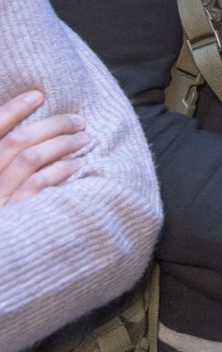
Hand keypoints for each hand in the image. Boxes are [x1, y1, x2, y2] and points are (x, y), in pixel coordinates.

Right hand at [0, 91, 87, 206]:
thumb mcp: (3, 179)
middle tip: (77, 120)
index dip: (13, 109)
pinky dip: (60, 169)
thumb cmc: (5, 204)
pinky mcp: (13, 212)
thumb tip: (30, 133)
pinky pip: (39, 184)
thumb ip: (7, 155)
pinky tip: (77, 164)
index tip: (38, 95)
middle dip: (51, 126)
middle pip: (17, 141)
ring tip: (83, 138)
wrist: (2, 256)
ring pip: (30, 158)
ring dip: (61, 144)